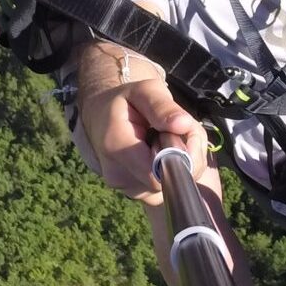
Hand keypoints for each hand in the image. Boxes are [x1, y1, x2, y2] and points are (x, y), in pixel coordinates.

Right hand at [81, 75, 207, 204]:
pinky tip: (163, 153)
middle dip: (184, 156)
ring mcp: (126, 188)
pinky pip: (165, 190)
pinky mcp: (136, 194)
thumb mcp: (143, 91)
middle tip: (174, 131)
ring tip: (165, 140)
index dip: (179, 154)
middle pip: (168, 181)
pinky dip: (173, 172)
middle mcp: (118, 175)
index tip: (181, 130)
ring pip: (170, 186)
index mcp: (116, 146)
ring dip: (180, 163)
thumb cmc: (126, 102)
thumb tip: (183, 125)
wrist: (102, 117)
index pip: (157, 172)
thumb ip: (162, 107)